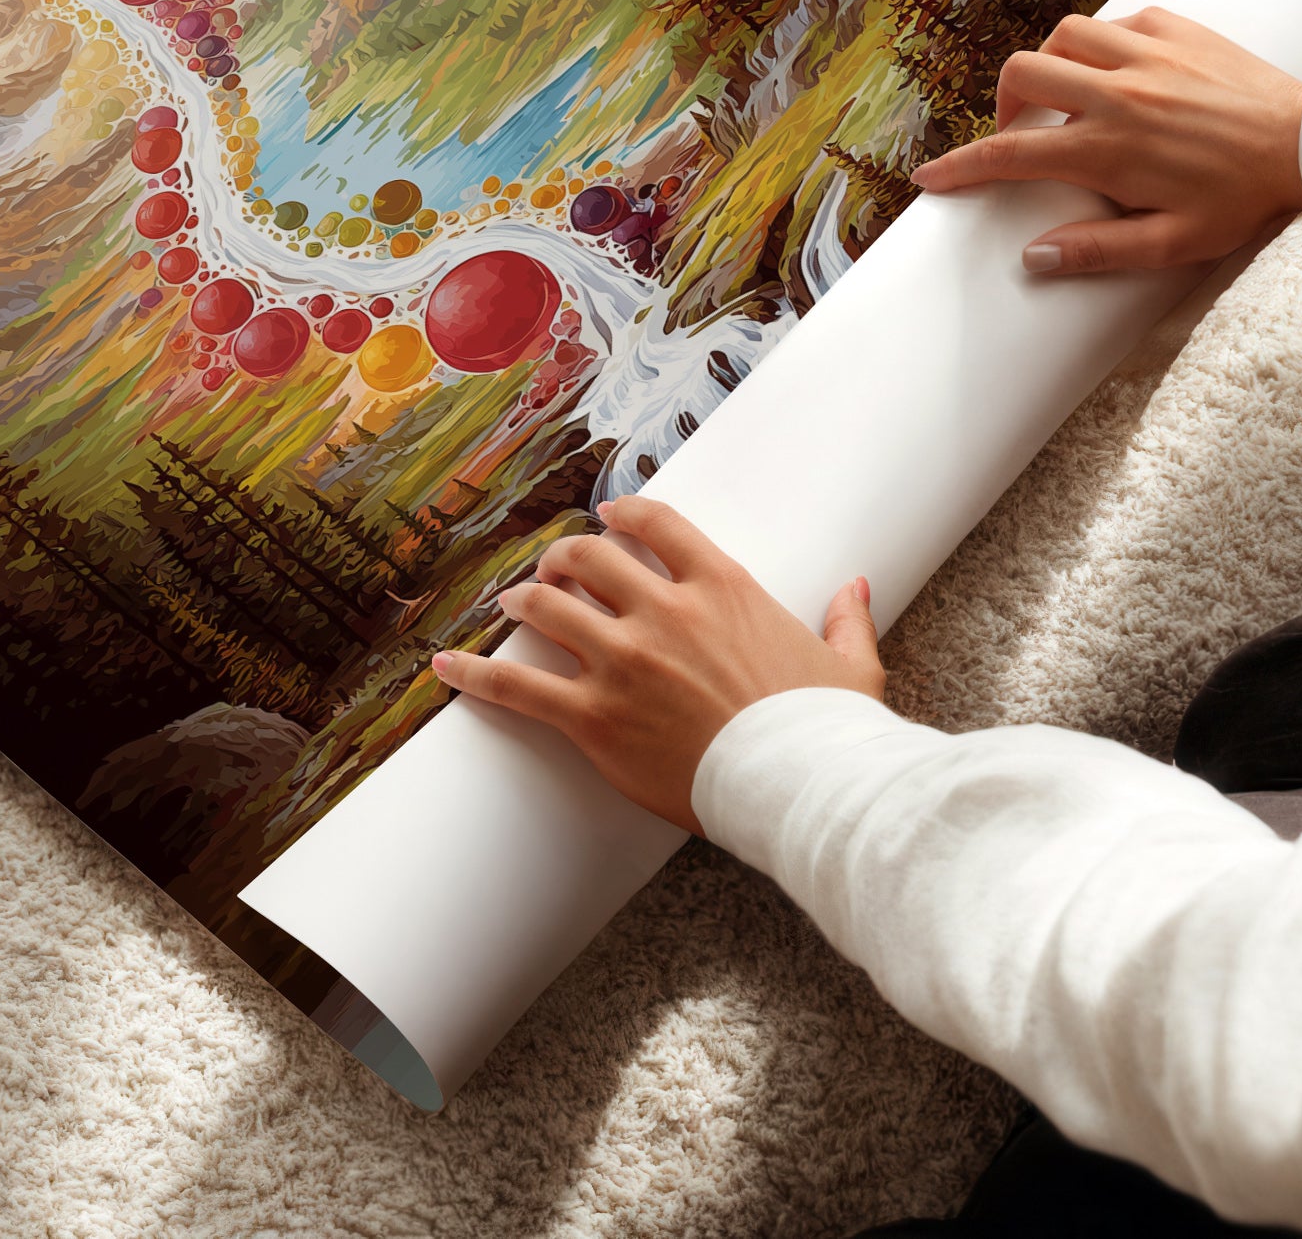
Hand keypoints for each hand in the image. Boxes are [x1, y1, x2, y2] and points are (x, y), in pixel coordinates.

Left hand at [430, 495, 881, 834]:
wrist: (801, 787)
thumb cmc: (826, 730)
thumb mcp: (849, 665)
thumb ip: (846, 618)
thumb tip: (856, 587)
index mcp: (723, 587)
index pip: (657, 524)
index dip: (623, 514)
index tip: (608, 516)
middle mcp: (665, 611)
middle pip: (588, 558)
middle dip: (563, 557)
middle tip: (553, 569)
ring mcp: (624, 661)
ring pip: (548, 607)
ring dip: (523, 600)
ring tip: (510, 603)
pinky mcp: (595, 717)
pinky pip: (518, 686)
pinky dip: (475, 674)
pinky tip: (445, 666)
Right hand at [910, 7, 1301, 275]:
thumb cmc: (1244, 200)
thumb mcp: (1174, 243)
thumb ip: (1099, 251)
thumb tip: (1033, 257)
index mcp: (1108, 148)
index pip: (1010, 154)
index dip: (961, 167)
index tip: (932, 178)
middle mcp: (1116, 93)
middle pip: (1022, 75)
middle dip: (1003, 104)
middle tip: (1021, 133)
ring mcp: (1145, 53)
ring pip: (1062, 36)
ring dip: (1051, 64)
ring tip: (1067, 96)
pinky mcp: (1175, 27)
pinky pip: (1116, 21)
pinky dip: (1102, 43)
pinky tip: (1119, 70)